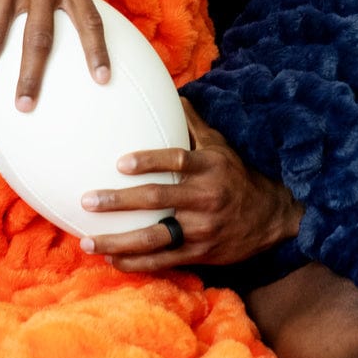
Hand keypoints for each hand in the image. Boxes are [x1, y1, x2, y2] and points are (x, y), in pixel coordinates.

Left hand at [80, 99, 302, 271]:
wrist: (270, 218)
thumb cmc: (237, 177)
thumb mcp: (221, 147)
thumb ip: (194, 125)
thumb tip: (175, 95)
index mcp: (210, 168)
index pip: (177, 161)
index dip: (149, 161)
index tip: (120, 163)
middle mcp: (205, 198)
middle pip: (157, 199)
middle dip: (119, 202)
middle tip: (88, 200)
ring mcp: (201, 229)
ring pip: (154, 237)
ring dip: (118, 241)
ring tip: (87, 241)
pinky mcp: (199, 253)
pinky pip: (163, 260)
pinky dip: (135, 263)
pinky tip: (111, 259)